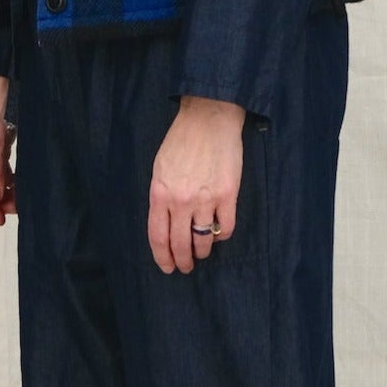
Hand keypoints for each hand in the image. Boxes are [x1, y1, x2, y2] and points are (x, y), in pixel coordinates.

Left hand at [150, 95, 246, 273]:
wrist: (209, 118)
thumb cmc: (182, 140)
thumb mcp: (160, 168)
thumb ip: (162, 197)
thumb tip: (168, 223)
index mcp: (160, 193)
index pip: (158, 237)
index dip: (162, 257)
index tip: (167, 267)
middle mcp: (181, 201)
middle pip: (180, 244)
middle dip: (182, 261)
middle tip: (185, 267)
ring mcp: (206, 199)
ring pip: (203, 240)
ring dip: (202, 251)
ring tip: (202, 252)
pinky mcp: (228, 195)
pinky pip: (225, 228)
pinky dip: (221, 236)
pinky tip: (218, 233)